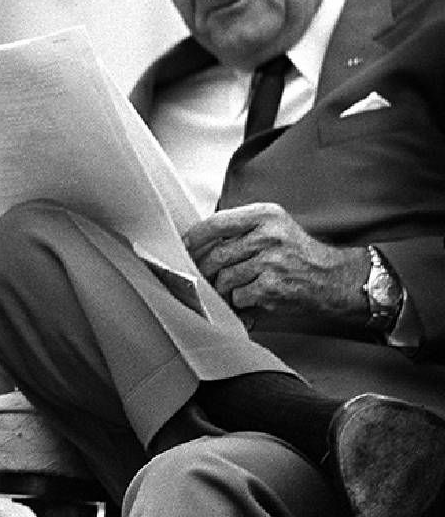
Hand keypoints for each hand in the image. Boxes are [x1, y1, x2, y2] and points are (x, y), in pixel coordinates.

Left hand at [182, 202, 368, 323]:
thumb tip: (195, 242)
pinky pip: (238, 296)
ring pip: (224, 278)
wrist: (333, 279)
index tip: (183, 246)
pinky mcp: (272, 286)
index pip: (217, 222)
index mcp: (266, 215)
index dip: (195, 237)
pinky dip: (240, 300)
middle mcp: (268, 235)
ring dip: (222, 288)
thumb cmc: (297, 253)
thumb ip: (241, 230)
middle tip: (203, 276)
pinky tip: (251, 297)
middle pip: (216, 255)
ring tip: (231, 289)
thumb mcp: (274, 227)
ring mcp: (270, 262)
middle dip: (205, 270)